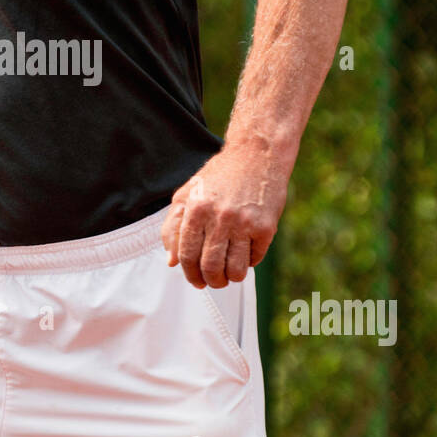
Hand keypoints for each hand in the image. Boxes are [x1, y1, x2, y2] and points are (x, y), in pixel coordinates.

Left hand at [161, 145, 289, 287]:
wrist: (257, 155)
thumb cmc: (220, 175)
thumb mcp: (188, 193)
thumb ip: (174, 227)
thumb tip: (171, 261)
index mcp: (196, 209)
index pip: (186, 254)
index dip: (190, 274)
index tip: (196, 281)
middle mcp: (218, 217)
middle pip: (210, 266)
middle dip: (211, 281)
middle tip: (214, 281)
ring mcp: (243, 223)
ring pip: (234, 269)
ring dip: (231, 278)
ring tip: (229, 274)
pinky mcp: (265, 226)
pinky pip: (255, 258)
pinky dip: (249, 263)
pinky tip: (245, 254)